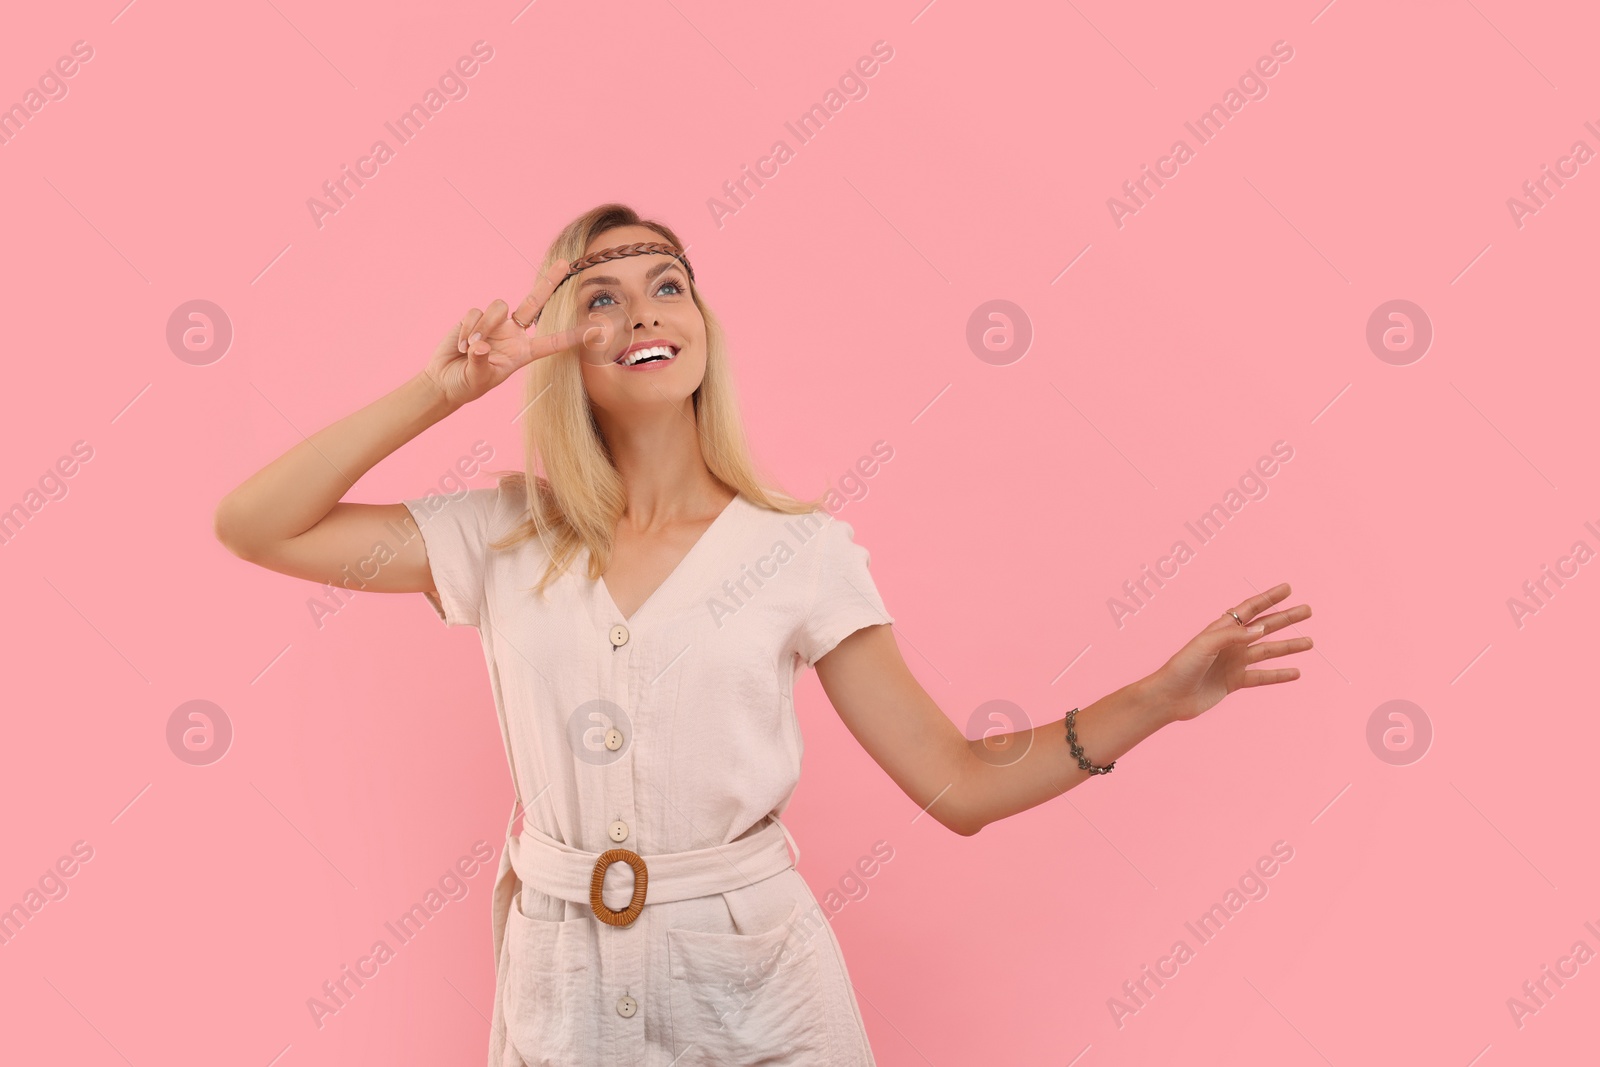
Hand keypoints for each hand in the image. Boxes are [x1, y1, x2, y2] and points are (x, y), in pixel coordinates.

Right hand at [422, 259, 590, 408]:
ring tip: (470, 347)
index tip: (597, 329)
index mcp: (524, 353)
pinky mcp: (475, 317)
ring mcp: (495, 324)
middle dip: (549, 282)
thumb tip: (480, 344)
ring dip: (485, 325)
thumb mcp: (479, 378)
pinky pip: (475, 312)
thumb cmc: (468, 384)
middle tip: (565, 263)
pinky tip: (461, 345)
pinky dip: (467, 328)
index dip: (574, 335)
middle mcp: (514, 334)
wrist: (445, 381)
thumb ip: (481, 361)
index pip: (553, 342)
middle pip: (535, 302)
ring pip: (499, 306)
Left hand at [1140, 583, 1312, 723]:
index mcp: (1221, 628)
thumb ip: (1232, 636)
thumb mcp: (1205, 645)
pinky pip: (1262, 676)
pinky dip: (1279, 675)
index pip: (1250, 609)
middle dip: (1286, 618)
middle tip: (1308, 610)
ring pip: (1268, 651)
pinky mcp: (1235, 681)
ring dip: (1288, 647)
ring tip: (1309, 643)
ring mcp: (1234, 662)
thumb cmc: (1182, 667)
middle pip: (1264, 627)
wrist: (1170, 697)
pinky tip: (1296, 673)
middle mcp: (1231, 643)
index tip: (1288, 588)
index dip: (1269, 598)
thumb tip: (1260, 629)